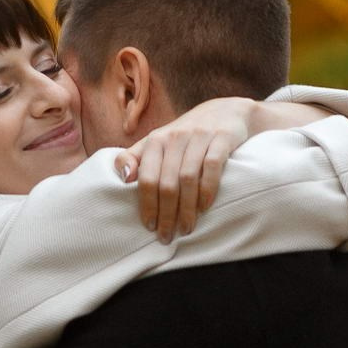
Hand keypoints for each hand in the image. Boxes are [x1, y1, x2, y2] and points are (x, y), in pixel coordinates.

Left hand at [117, 97, 257, 243]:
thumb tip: (122, 177)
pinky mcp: (222, 138)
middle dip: (166, 214)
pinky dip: (208, 190)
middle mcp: (175, 137)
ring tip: (186, 229)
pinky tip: (205, 207)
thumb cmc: (186, 135)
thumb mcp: (159, 142)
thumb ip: (136, 158)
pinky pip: (212, 167)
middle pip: (166, 183)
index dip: (146, 205)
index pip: (146, 178)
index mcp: (155, 140)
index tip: (148, 226)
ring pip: (187, 178)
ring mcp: (199, 136)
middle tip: (166, 236)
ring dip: (186, 208)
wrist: (225, 111)